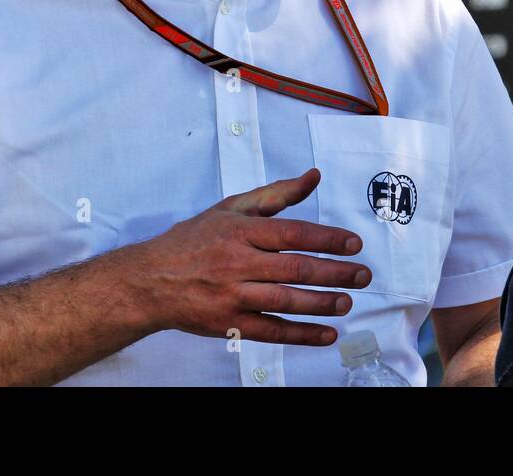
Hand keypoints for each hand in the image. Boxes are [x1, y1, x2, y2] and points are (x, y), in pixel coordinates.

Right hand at [120, 168, 370, 345]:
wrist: (150, 280)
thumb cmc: (194, 240)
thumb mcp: (231, 208)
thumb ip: (276, 194)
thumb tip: (314, 177)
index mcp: (241, 230)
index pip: (294, 233)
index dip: (328, 238)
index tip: (354, 244)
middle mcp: (238, 262)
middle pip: (295, 268)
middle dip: (335, 272)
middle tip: (362, 275)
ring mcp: (233, 296)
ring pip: (286, 300)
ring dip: (322, 303)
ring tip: (348, 302)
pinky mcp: (228, 324)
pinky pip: (271, 331)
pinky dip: (301, 334)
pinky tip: (326, 333)